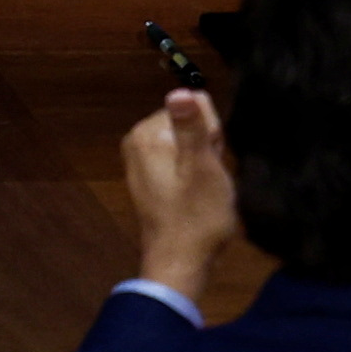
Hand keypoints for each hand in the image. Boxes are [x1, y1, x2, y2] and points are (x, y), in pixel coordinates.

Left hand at [123, 88, 236, 314]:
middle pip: (191, 121)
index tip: (209, 163)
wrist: (180, 262)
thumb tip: (180, 89)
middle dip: (207, 146)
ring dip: (203, 161)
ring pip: (189, 140)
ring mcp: (140, 159)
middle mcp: (137, 141)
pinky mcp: (148, 176)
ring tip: (201, 189)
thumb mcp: (202, 167)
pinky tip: (193, 195)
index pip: (197, 104)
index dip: (213, 133)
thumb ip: (192, 127)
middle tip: (206, 179)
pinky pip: (180, 158)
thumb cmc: (196, 216)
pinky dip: (193, 173)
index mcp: (148, 134)